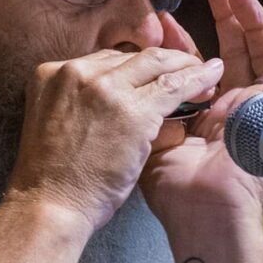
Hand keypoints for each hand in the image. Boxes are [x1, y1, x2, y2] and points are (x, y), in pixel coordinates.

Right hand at [6, 47, 224, 231]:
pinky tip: (212, 79)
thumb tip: (124, 101)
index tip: (153, 73)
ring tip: (205, 73)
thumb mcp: (57, 124)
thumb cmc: (54, 180)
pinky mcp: (131, 110)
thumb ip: (84, 105)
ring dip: (184, 67)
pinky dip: (196, 80)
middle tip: (188, 68)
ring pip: (155, 63)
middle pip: (130, 56)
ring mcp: (104, 88)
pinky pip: (172, 86)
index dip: (135, 66)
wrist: (50, 205)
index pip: (105, 59)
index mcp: (51, 73)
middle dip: (163, 61)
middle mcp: (76, 71)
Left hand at [140, 0, 262, 228]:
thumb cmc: (174, 188)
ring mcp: (261, 111)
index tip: (164, 19)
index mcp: (201, 115)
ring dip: (255, 22)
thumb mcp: (151, 137)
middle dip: (225, 16)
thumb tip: (148, 64)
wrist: (203, 212)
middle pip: (234, 51)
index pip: (195, 67)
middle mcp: (233, 109)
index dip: (181, 41)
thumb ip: (153, 103)